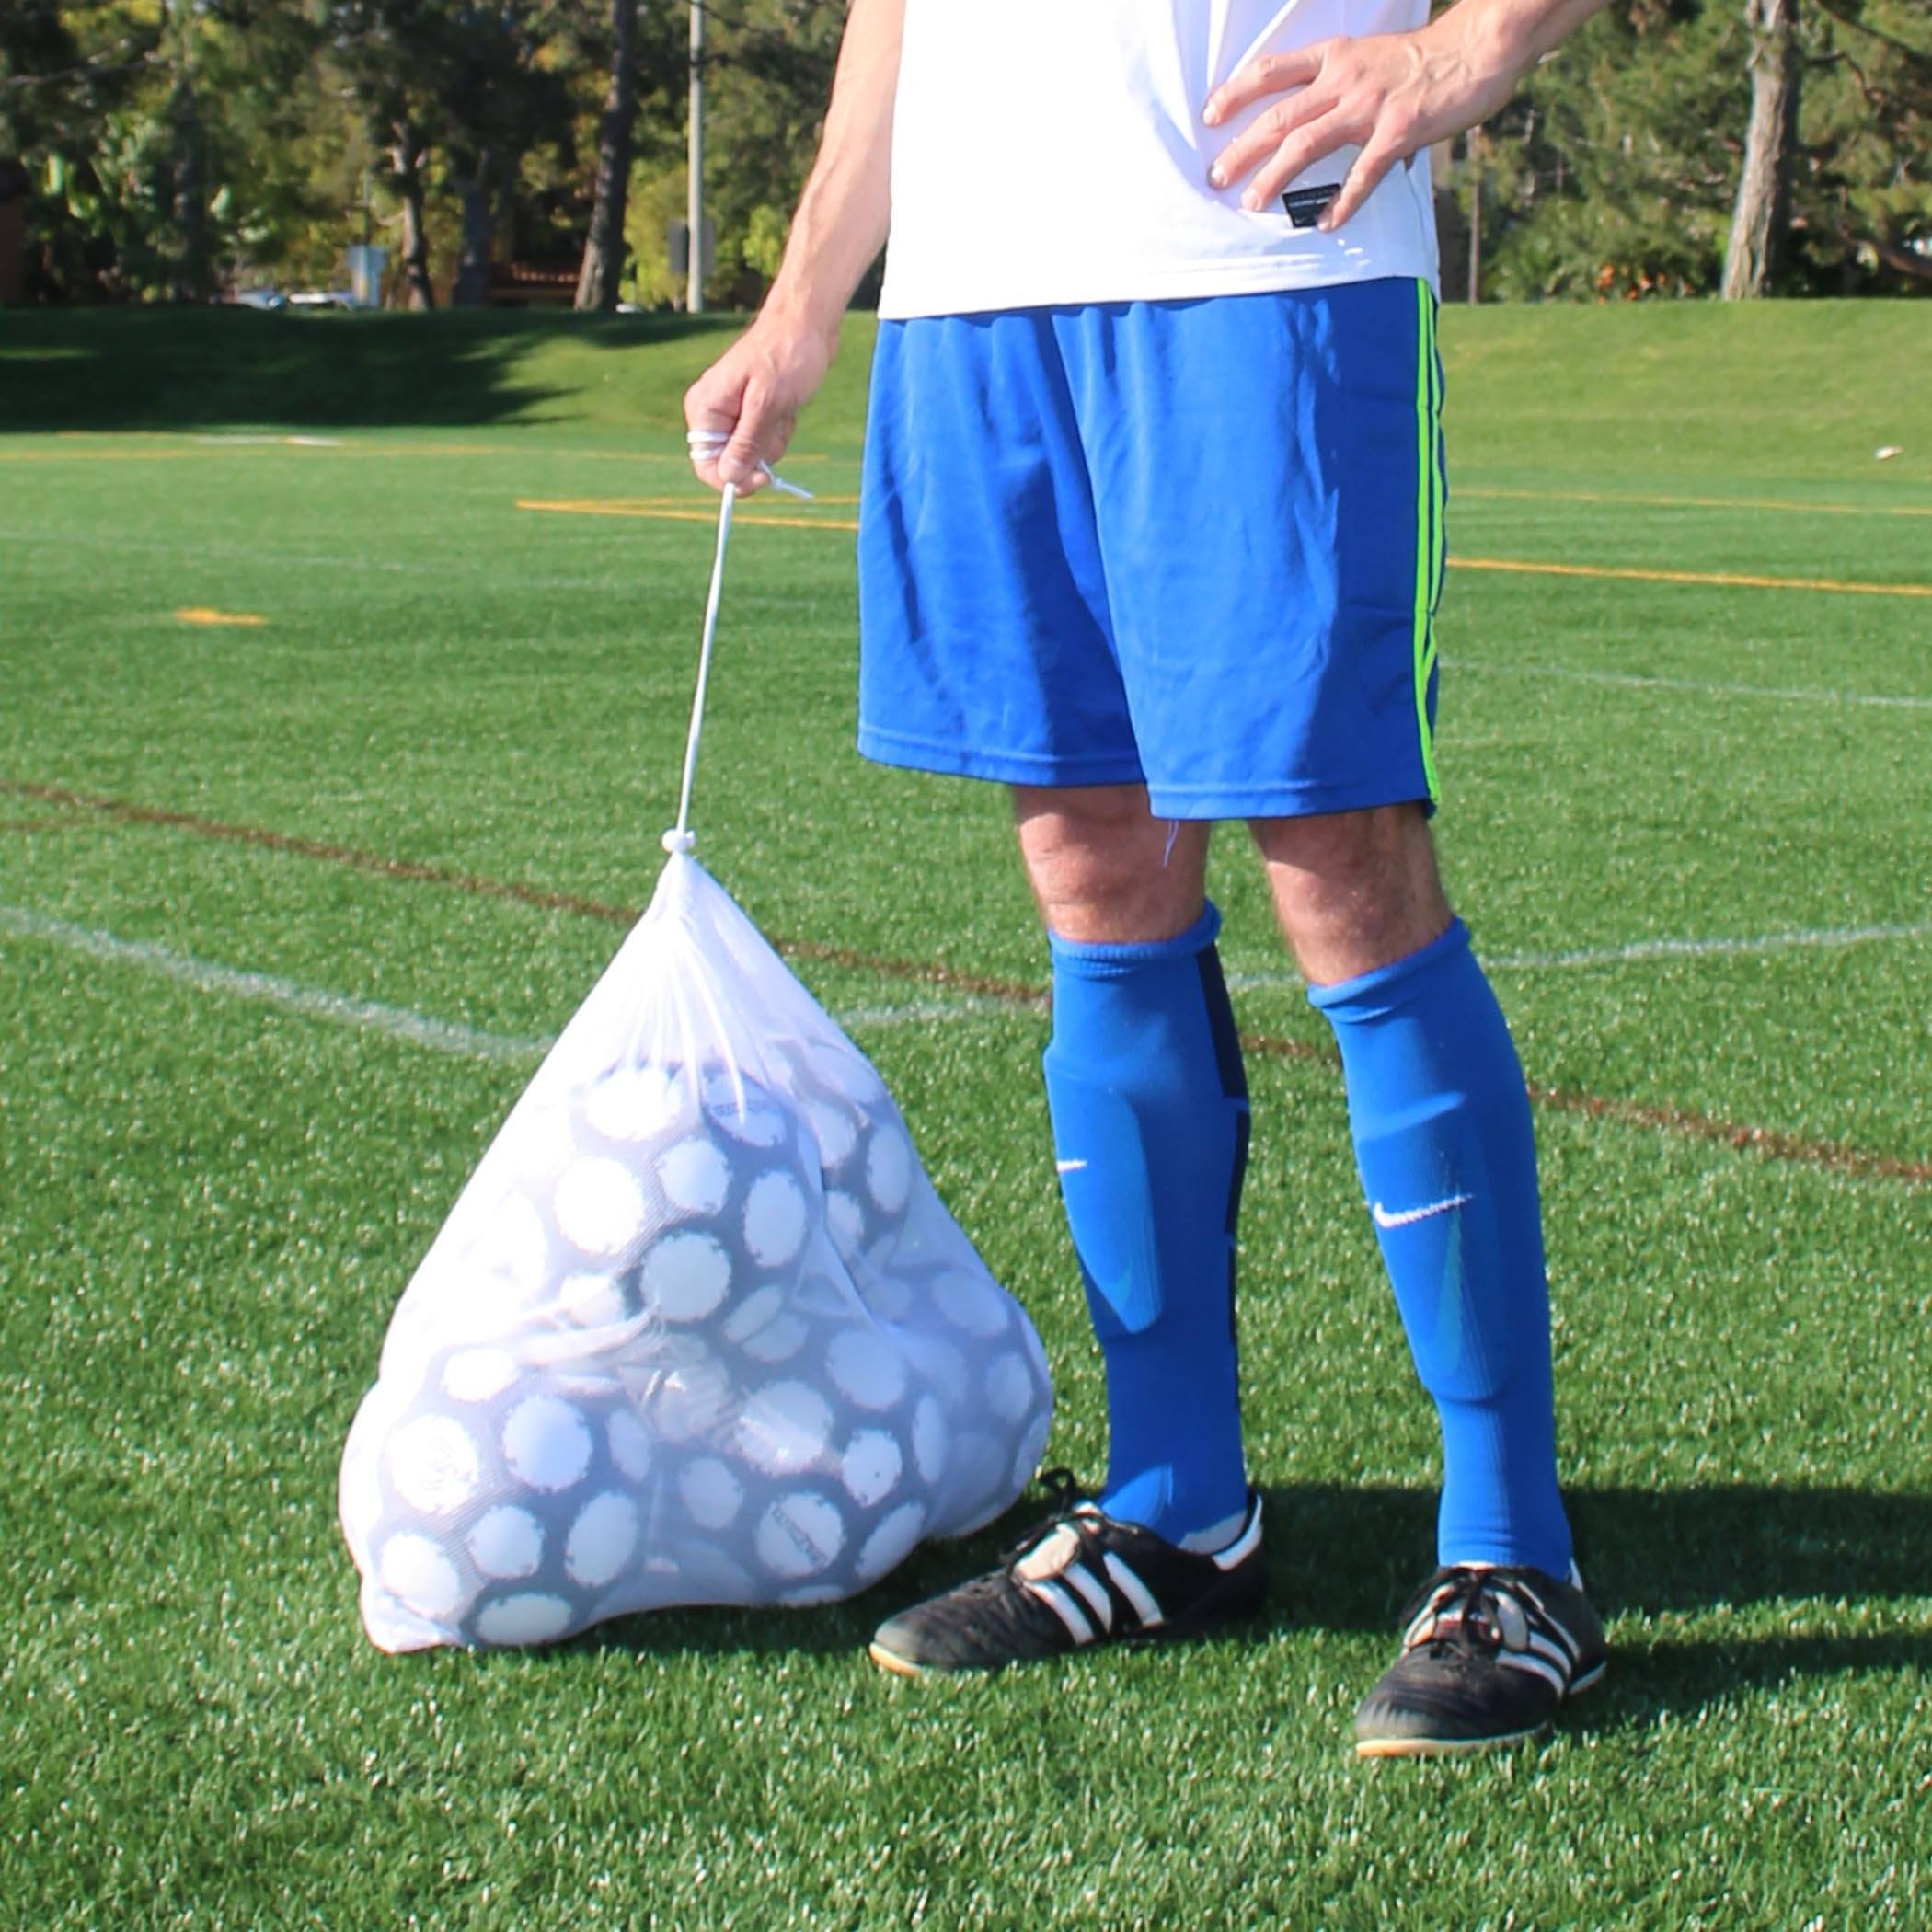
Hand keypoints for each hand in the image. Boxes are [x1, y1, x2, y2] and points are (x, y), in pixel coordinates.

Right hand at [683, 311, 837, 492]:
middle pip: (732, 463)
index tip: (764, 478)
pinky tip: (787, 407)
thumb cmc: (786, 354)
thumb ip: (746, 442)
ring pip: (752, 454)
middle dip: (760, 453)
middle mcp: (714, 413)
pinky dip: (780, 430)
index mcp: (705, 408)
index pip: (706, 464)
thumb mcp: (767, 403)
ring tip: (783, 408)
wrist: (807, 323)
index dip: (733, 479)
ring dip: (774, 440)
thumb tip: (729, 477)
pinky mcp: (753, 413)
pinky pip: (765, 440)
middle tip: (777, 424)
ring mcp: (734, 413)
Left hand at [1203, 24, 1518, 230]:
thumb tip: (1313, 116)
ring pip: (1307, 142)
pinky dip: (1343, 201)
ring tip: (1252, 202)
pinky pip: (1362, 174)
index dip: (1236, 92)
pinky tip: (1326, 223)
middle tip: (1216, 176)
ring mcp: (1369, 106)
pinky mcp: (1398, 132)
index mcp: (1334, 57)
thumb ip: (1339, 84)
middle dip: (1242, 147)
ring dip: (1275, 176)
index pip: (1272, 71)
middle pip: (1279, 116)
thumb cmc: (1423, 57)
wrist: (1476, 47)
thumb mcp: (1369, 56)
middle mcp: (1344, 79)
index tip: (1210, 115)